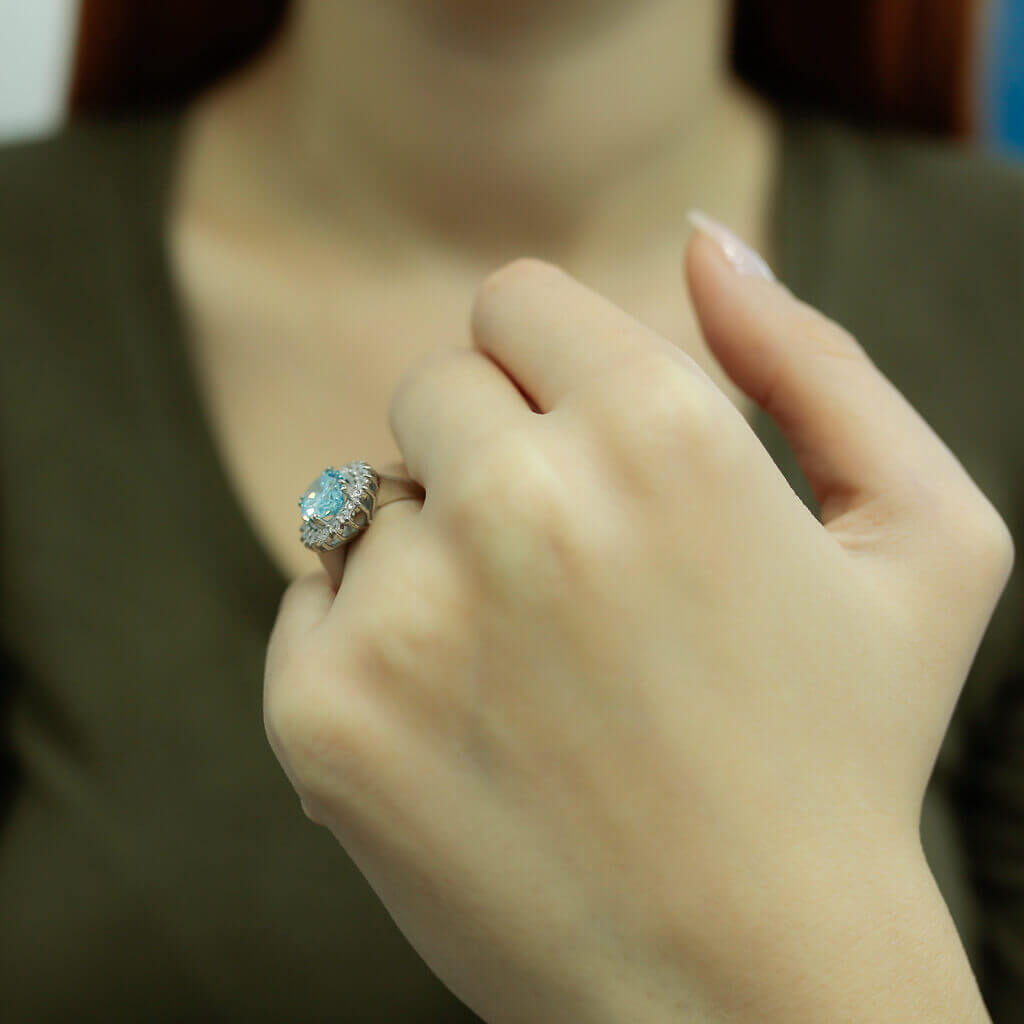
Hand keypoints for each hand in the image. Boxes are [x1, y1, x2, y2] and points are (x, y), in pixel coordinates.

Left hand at [264, 221, 1013, 1022]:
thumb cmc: (846, 755)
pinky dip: (376, 641)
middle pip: (435, 386)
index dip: (552, 367)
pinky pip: (316, 598)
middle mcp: (520, 503)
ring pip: (369, 494)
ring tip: (534, 668)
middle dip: (494, 451)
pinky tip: (469, 725)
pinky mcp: (323, 711)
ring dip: (438, 551)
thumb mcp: (923, 542)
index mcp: (661, 430)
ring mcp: (407, 614)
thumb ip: (819, 362)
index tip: (588, 447)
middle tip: (571, 575)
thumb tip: (708, 241)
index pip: (517, 299)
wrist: (743, 984)